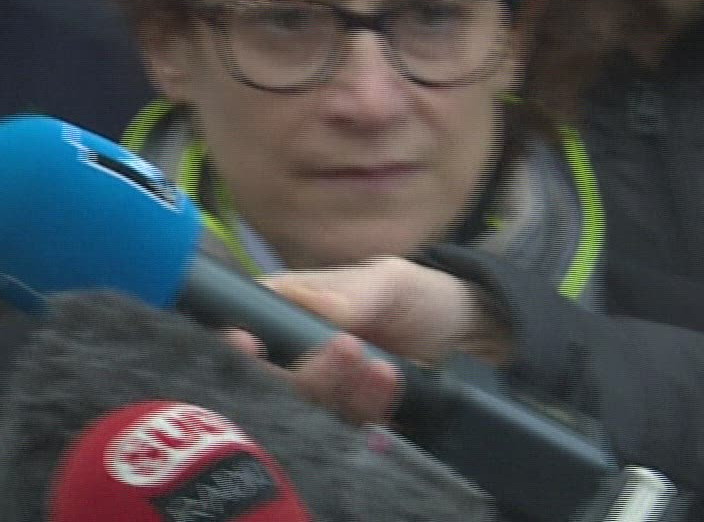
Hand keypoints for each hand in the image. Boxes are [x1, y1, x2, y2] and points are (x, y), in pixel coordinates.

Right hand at [228, 257, 513, 424]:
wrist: (467, 338)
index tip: (247, 345)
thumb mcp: (390, 278)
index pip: (243, 329)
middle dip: (305, 371)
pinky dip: (370, 405)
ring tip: (381, 363)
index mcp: (287, 311)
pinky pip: (349, 425)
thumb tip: (314, 308)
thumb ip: (352, 292)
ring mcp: (325, 391)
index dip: (237, 343)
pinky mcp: (353, 419)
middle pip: (271, 379)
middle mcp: (297, 355)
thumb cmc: (418, 295)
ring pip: (309, 407)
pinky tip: (390, 379)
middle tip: (347, 348)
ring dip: (344, 387)